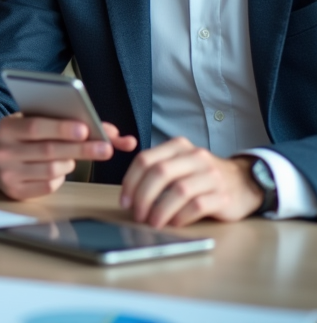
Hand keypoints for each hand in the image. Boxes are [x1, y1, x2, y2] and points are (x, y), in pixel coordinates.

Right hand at [0, 114, 136, 199]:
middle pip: (48, 150)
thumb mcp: (36, 122)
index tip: (85, 129)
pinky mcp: (15, 191)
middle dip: (80, 149)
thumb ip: (70, 123)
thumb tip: (115, 134)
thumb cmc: (25, 138)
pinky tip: (58, 169)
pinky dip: (60, 178)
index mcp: (7, 127)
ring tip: (72, 158)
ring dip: (69, 163)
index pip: (36, 127)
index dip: (61, 128)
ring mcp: (8, 173)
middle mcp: (4, 150)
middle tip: (106, 149)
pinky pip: (47, 186)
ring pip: (51, 170)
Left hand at [120, 138, 262, 227]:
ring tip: (153, 222)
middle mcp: (195, 157)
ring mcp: (211, 176)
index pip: (145, 159)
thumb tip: (131, 197)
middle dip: (143, 196)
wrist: (245, 183)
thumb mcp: (180, 165)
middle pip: (159, 173)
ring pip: (178, 190)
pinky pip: (197, 206)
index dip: (130, 181)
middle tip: (137, 215)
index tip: (125, 201)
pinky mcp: (224, 195)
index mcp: (178, 147)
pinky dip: (181, 216)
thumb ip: (157, 172)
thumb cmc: (203, 177)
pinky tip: (175, 223)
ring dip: (160, 210)